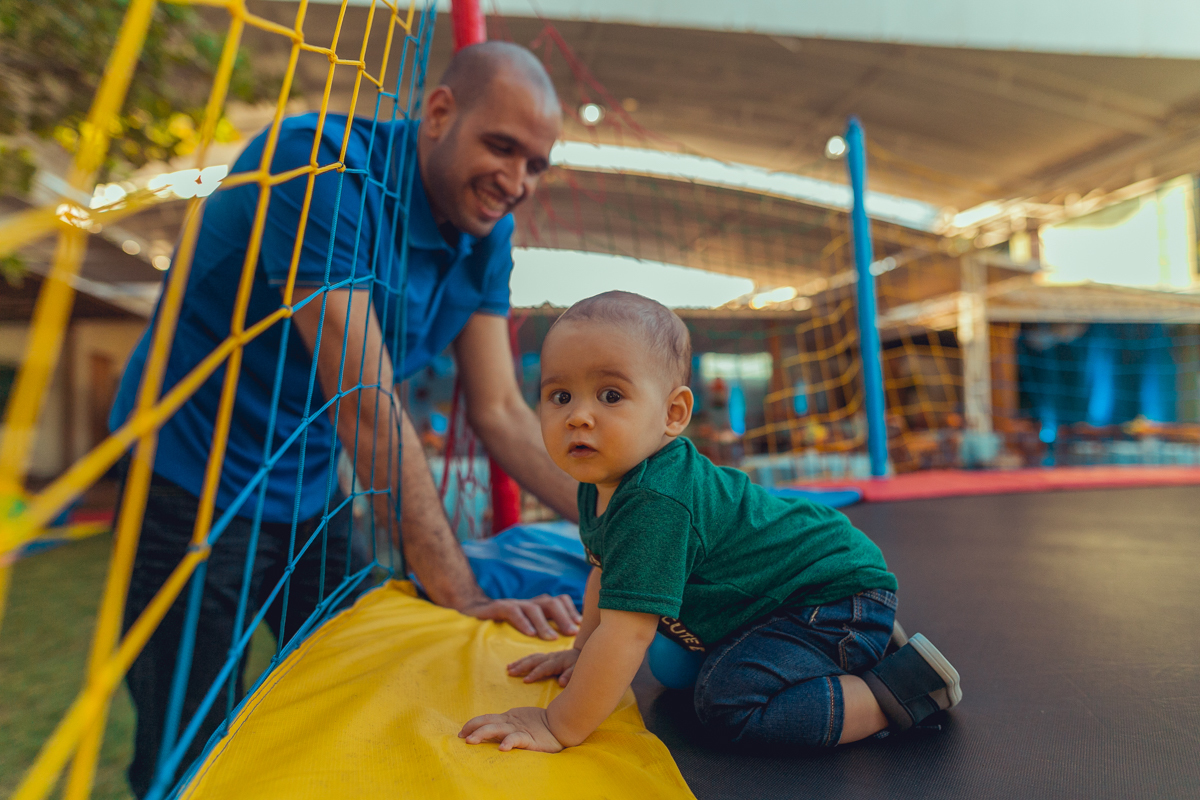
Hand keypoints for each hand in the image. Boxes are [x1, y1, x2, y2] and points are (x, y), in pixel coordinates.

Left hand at [459, 706, 563, 752]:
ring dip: (482, 734)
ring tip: (471, 741)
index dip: (472, 724)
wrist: (562, 725)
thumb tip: (490, 734)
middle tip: (461, 737)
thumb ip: (507, 727)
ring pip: (496, 729)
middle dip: (472, 728)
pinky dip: (508, 742)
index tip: (461, 733)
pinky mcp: (528, 738)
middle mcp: (510, 722)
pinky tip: (502, 748)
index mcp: (507, 719)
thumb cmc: (541, 726)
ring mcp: (519, 729)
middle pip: (486, 722)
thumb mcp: (520, 724)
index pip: (486, 719)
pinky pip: (516, 739)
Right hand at [461, 594, 580, 639]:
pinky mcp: (500, 607)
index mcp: (540, 606)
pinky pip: (513, 611)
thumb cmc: (507, 623)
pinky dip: (523, 622)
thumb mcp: (529, 624)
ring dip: (544, 624)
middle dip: (564, 617)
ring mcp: (516, 604)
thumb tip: (569, 643)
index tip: (581, 626)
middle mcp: (530, 602)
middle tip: (572, 633)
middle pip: (552, 603)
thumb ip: (546, 628)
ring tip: (551, 639)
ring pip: (534, 608)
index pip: (561, 601)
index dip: (572, 611)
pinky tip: (530, 634)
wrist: (475, 612)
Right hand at [507, 648, 580, 686]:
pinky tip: (514, 665)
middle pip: (534, 660)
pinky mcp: (547, 656)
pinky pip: (533, 658)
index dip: (535, 674)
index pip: (544, 668)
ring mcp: (548, 656)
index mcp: (558, 661)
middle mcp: (551, 657)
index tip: (525, 680)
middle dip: (521, 666)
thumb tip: (561, 682)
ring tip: (508, 668)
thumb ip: (571, 675)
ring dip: (519, 663)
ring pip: (531, 658)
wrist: (586, 653)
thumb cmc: (582, 664)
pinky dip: (523, 661)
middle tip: (510, 673)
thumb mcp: (580, 669)